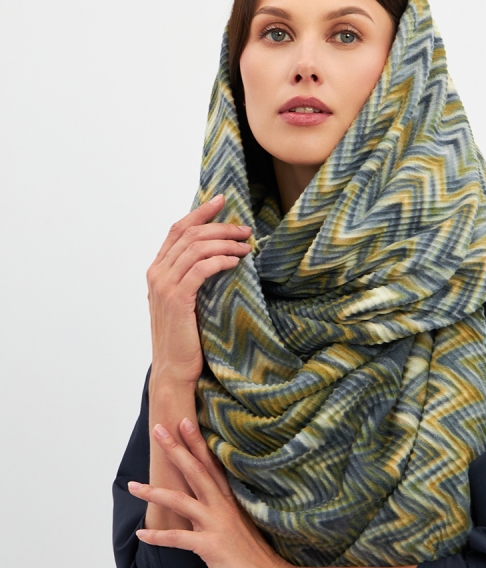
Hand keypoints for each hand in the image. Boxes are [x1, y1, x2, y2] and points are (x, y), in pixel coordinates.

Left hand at [128, 417, 292, 567]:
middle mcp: (223, 507)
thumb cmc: (255, 556)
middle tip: (159, 429)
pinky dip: (159, 536)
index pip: (211, 464)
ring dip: (154, 491)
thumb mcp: (240, 525)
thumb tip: (207, 503)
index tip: (184, 422)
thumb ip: (224, 511)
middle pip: (195, 470)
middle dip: (175, 449)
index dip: (197, 442)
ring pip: (181, 500)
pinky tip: (142, 534)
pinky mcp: (211, 546)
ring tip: (133, 485)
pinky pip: (178, 538)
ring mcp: (217, 524)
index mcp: (230, 500)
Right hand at [147, 194, 251, 385]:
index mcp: (157, 270)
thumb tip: (218, 255)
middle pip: (189, 233)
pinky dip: (220, 260)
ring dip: (224, 242)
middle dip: (220, 226)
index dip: (200, 211)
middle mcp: (157, 273)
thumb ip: (191, 277)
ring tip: (246, 246)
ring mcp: (164, 286)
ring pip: (196, 248)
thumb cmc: (185, 336)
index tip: (222, 199)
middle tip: (245, 229)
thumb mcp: (186, 300)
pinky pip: (201, 269)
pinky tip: (235, 262)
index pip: (177, 229)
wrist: (173, 368)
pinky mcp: (177, 299)